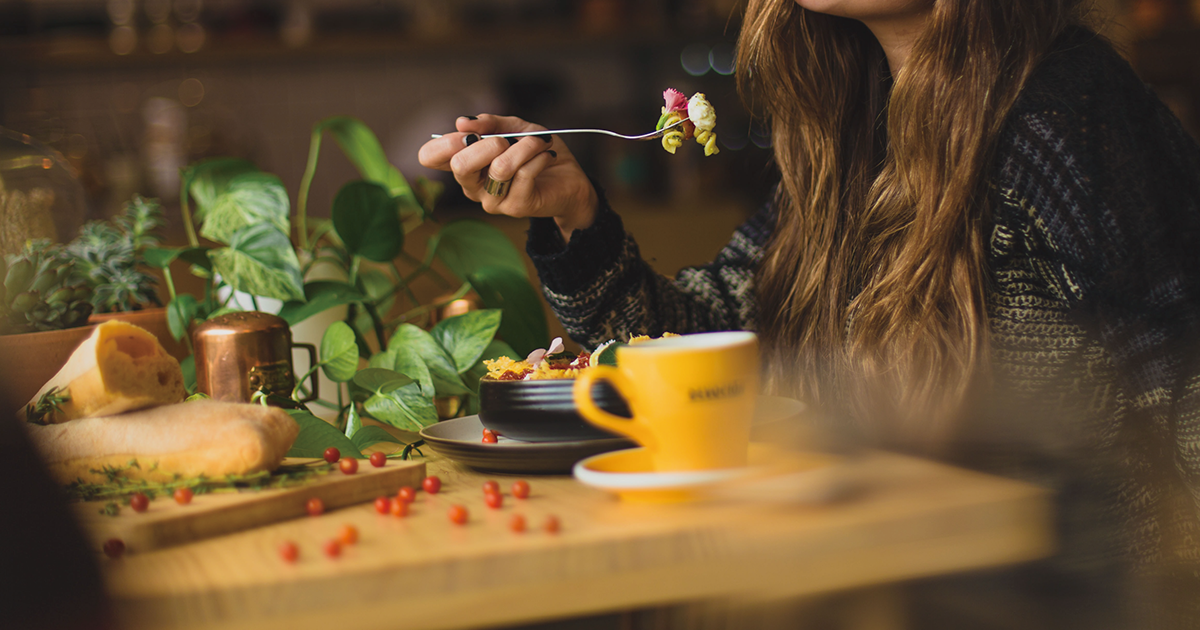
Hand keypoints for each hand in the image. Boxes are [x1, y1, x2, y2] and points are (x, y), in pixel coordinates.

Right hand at [418, 114, 597, 240]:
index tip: (469, 132)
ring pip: (500, 167)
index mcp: (465, 164)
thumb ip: (490, 123)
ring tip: (540, 142)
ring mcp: (492, 200)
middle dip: (487, 143)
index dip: (444, 141)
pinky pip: (524, 174)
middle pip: (460, 165)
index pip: (430, 157)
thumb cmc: (537, 153)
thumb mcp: (515, 128)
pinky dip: (539, 156)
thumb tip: (462, 122)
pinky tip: (547, 155)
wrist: (569, 179)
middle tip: (508, 139)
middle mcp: (472, 186)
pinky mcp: (515, 207)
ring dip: (525, 146)